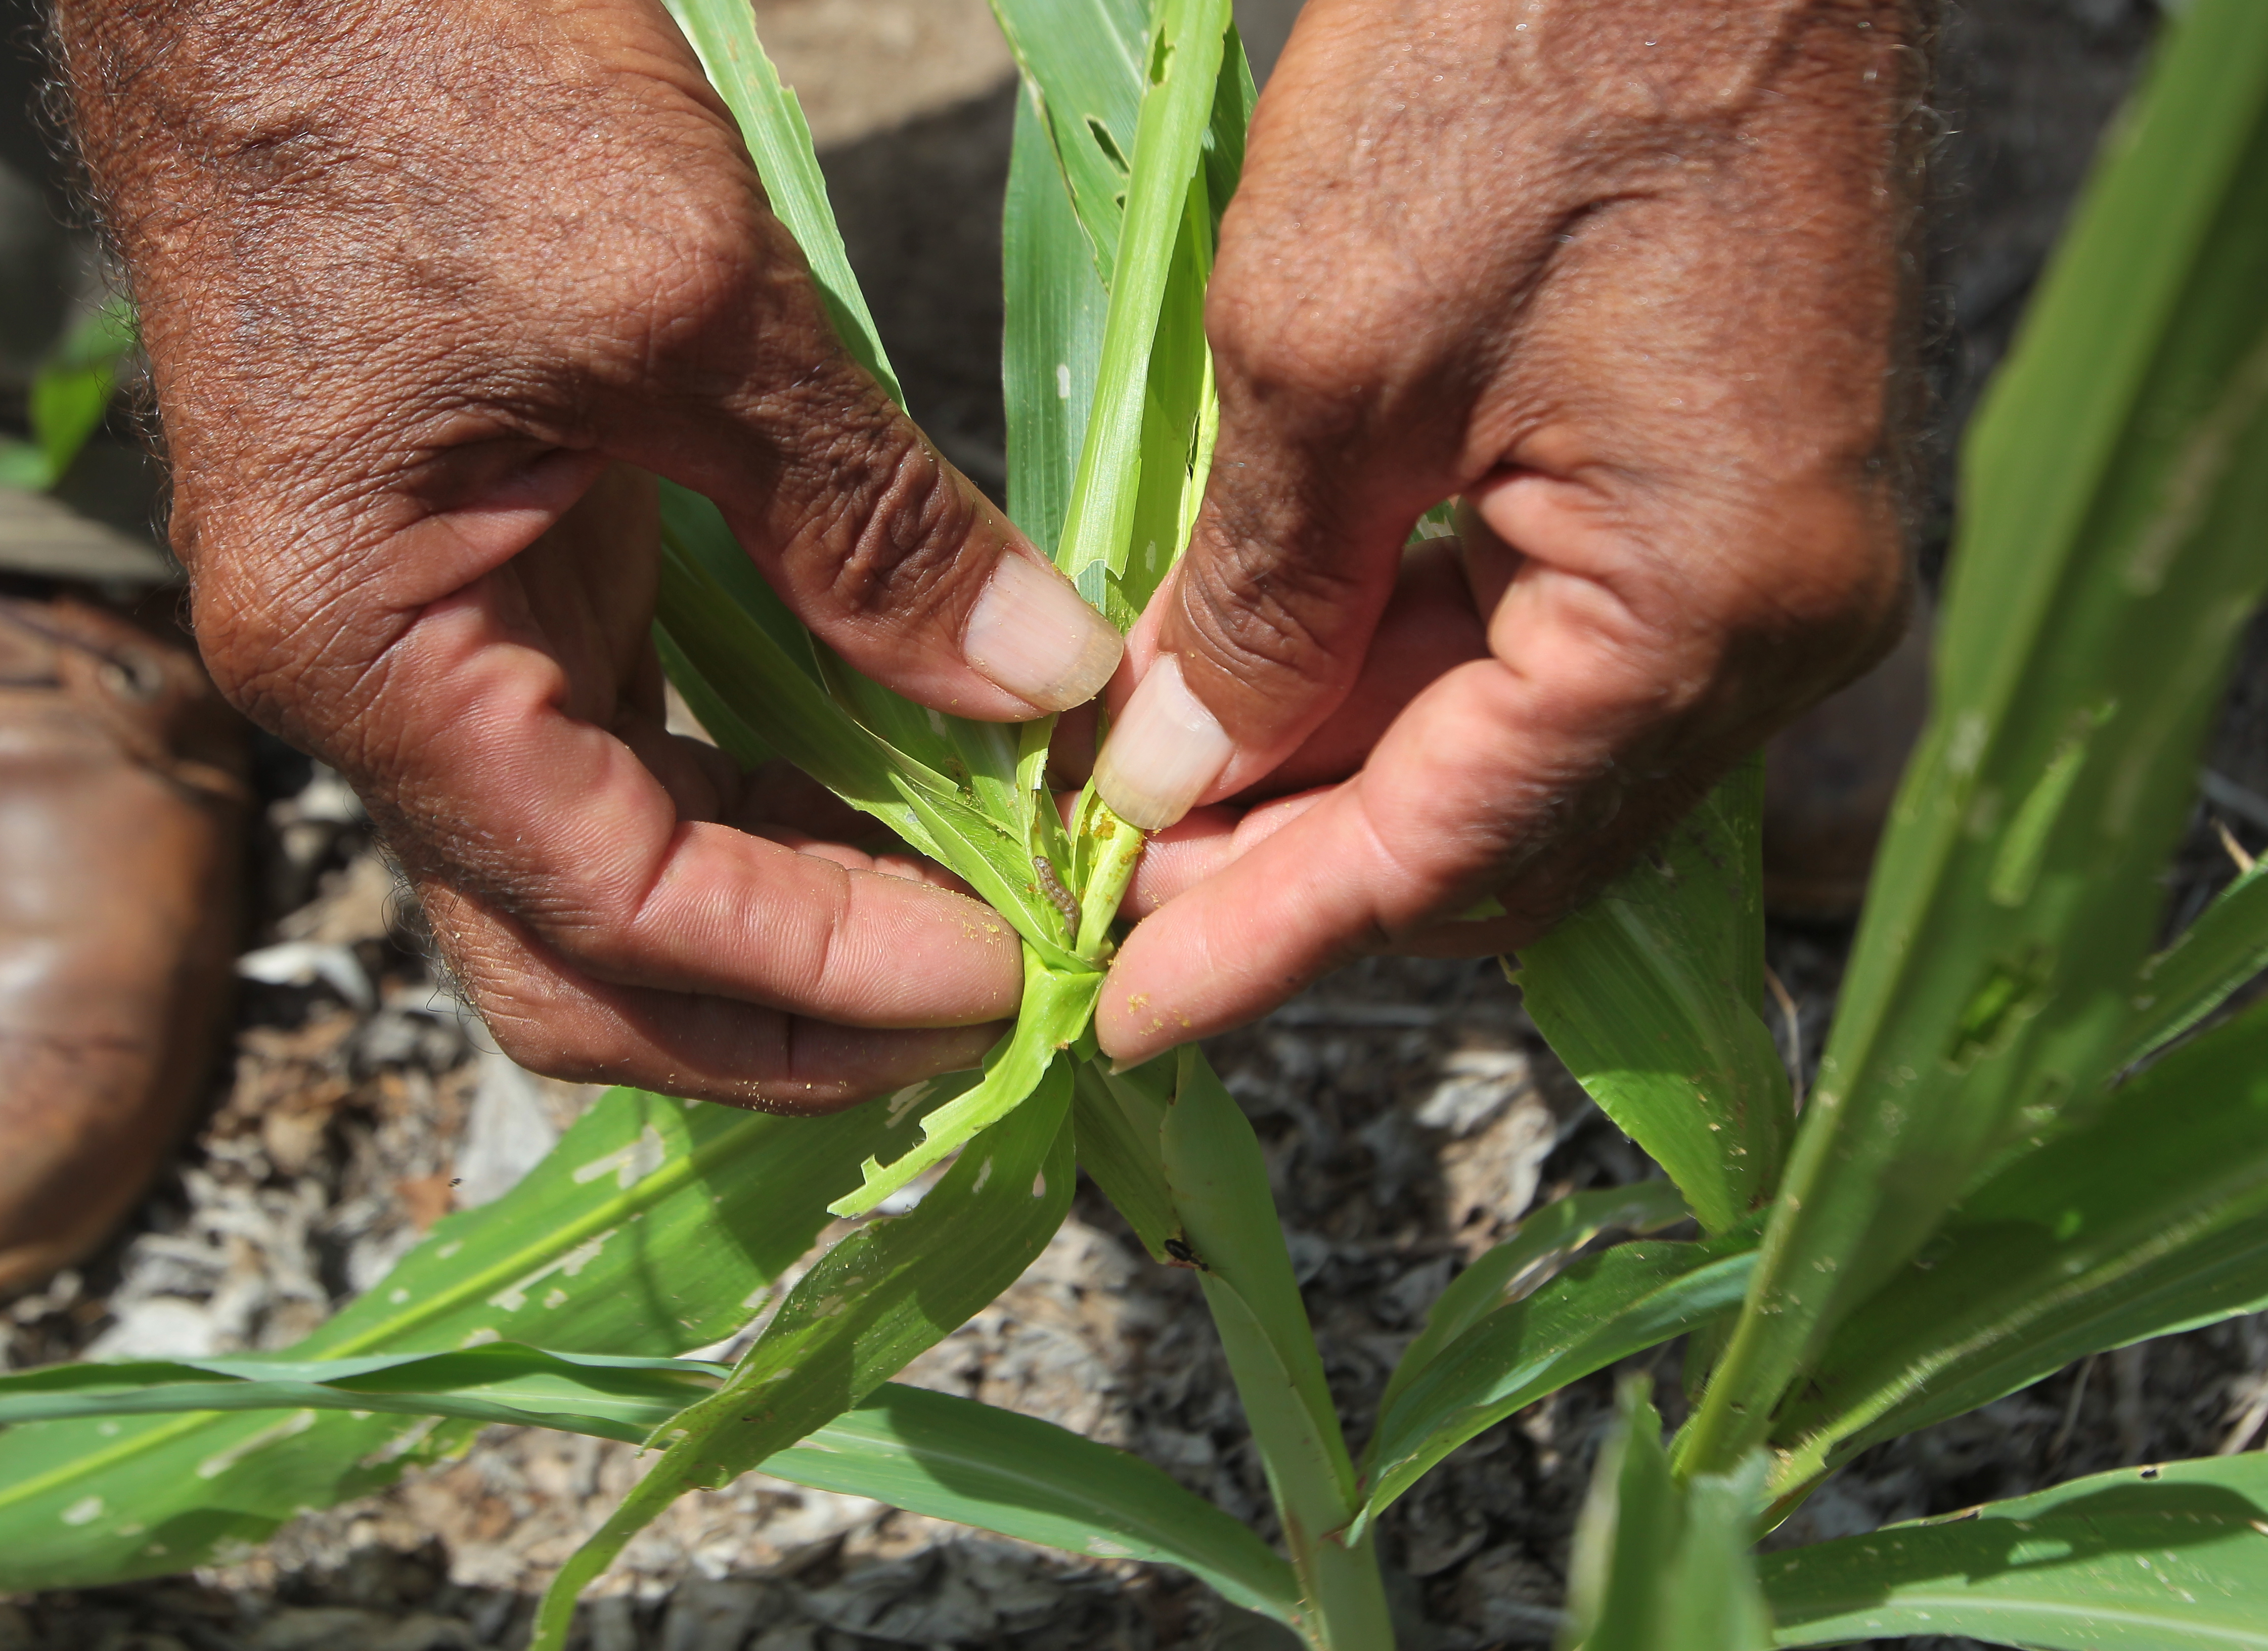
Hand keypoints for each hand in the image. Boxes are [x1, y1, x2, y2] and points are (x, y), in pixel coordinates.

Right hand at [53, 0, 1122, 1106]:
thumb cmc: (442, 86)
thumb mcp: (690, 308)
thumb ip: (867, 522)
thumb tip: (1045, 683)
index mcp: (375, 662)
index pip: (623, 912)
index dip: (827, 973)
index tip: (1010, 974)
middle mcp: (377, 690)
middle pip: (586, 958)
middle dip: (789, 1013)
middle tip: (993, 998)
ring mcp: (425, 639)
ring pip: (606, 872)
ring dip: (782, 920)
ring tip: (968, 921)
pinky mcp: (487, 575)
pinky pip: (620, 754)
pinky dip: (755, 798)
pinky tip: (887, 795)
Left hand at [1093, 0, 1922, 1060]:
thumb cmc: (1521, 61)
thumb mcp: (1326, 352)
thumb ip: (1258, 607)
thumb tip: (1178, 774)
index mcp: (1704, 610)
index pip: (1452, 850)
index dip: (1271, 939)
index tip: (1127, 1015)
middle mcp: (1773, 620)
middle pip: (1497, 823)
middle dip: (1295, 857)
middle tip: (1115, 882)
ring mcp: (1764, 550)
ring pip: (1515, 737)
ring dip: (1339, 761)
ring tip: (1159, 773)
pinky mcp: (1724, 482)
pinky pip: (1551, 637)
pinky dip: (1406, 664)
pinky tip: (1269, 658)